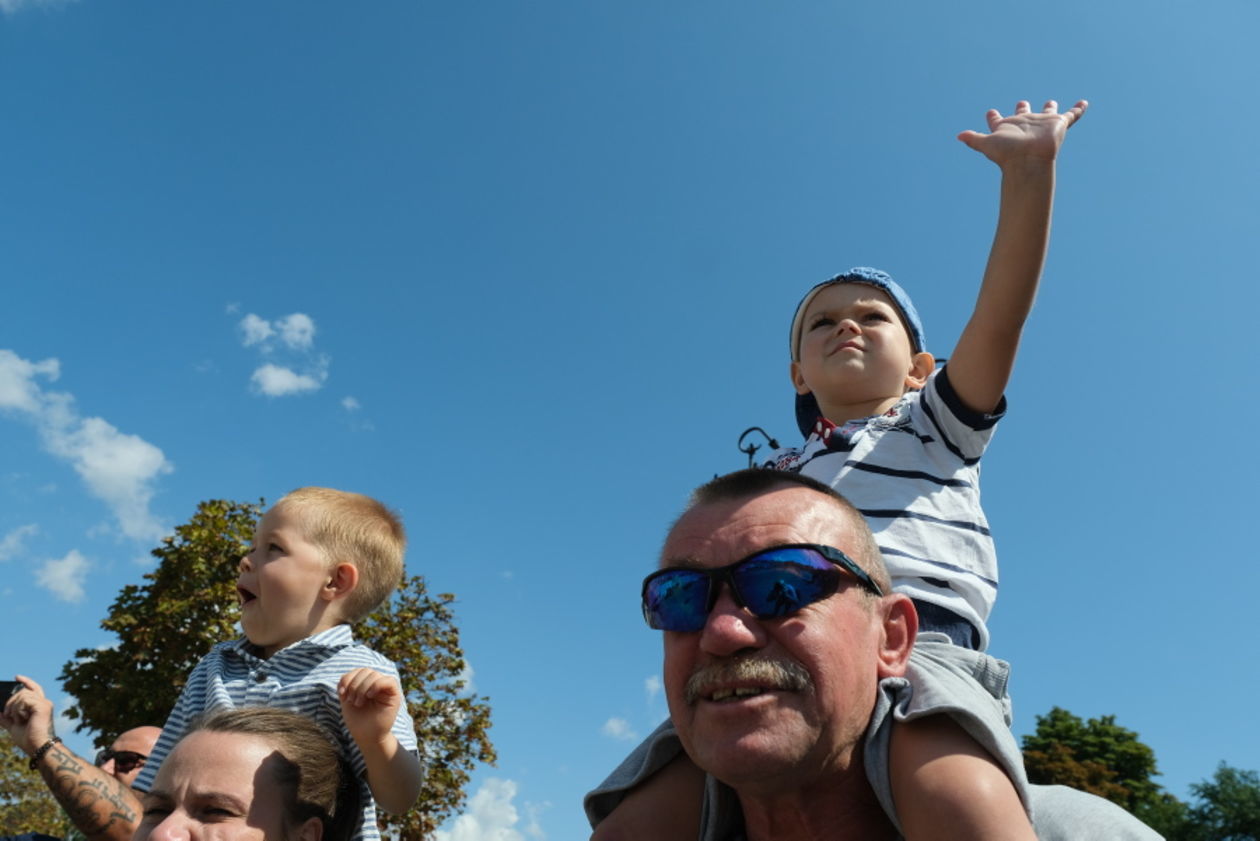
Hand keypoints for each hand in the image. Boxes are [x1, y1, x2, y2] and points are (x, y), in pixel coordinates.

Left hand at [0, 675, 55, 755]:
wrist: (36, 746)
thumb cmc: (28, 739)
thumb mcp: (13, 726)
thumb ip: (6, 718)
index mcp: (39, 706)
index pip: (33, 688)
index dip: (26, 682)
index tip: (17, 677)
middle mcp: (44, 702)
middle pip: (24, 691)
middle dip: (11, 701)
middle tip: (7, 714)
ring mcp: (44, 703)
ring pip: (23, 695)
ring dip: (14, 707)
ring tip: (15, 719)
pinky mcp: (42, 706)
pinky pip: (24, 700)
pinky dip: (18, 710)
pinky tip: (21, 719)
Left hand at [338, 668, 402, 747]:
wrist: (367, 737)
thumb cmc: (357, 721)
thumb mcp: (347, 700)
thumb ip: (346, 685)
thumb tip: (346, 676)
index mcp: (366, 684)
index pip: (358, 671)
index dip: (348, 678)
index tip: (342, 694)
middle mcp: (377, 684)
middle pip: (366, 671)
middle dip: (354, 685)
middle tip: (351, 701)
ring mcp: (386, 689)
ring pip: (375, 675)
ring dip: (362, 688)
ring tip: (358, 703)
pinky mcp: (395, 695)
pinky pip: (388, 681)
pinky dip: (376, 685)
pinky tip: (369, 696)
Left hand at [957, 99, 1087, 167]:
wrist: (1029, 160)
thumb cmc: (1008, 153)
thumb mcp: (986, 144)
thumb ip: (973, 139)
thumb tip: (958, 136)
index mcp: (1008, 128)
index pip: (998, 121)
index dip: (993, 117)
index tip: (990, 112)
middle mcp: (1025, 125)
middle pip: (1023, 114)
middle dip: (1022, 108)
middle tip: (1022, 103)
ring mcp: (1042, 125)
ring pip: (1047, 113)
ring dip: (1050, 108)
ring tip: (1051, 102)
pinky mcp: (1059, 125)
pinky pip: (1072, 115)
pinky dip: (1078, 109)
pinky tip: (1084, 103)